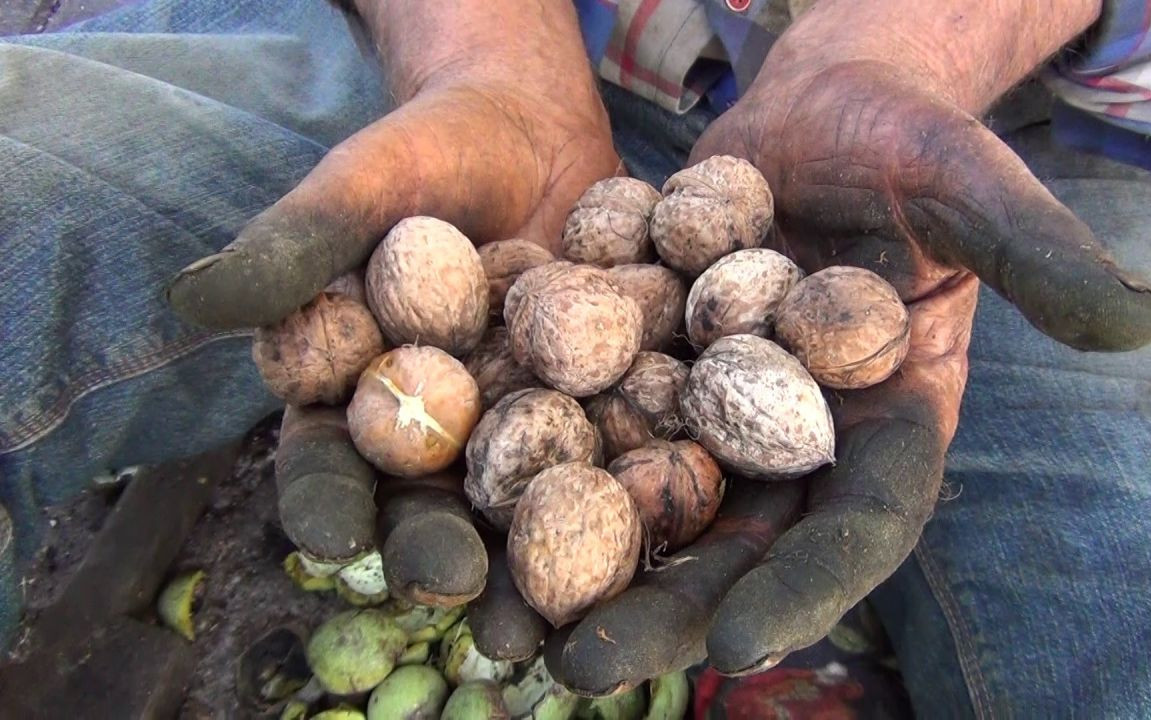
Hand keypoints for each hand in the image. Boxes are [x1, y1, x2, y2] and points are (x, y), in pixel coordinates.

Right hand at [165, 0, 619, 643]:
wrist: (532, 126)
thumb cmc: (425, 152)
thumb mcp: (363, 184)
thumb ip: (298, 240)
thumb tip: (201, 296)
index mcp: (359, 398)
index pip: (330, 461)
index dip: (329, 499)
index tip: (336, 537)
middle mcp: (441, 432)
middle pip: (433, 504)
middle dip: (441, 550)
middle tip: (457, 588)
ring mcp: (526, 426)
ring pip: (529, 498)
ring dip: (542, 551)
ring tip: (558, 601)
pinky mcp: (605, 405)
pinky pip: (622, 445)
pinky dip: (638, 479)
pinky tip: (659, 514)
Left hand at [545, 1, 1150, 691]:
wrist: (815, 107)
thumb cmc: (907, 138)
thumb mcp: (970, 180)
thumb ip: (1038, 253)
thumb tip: (1145, 320)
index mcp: (888, 425)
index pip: (858, 526)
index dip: (809, 589)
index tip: (739, 645)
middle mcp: (801, 440)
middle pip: (736, 542)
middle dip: (664, 608)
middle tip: (582, 668)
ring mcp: (720, 410)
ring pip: (649, 504)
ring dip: (578, 566)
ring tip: (503, 624)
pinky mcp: (652, 369)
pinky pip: (592, 427)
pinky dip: (537, 469)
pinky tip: (468, 512)